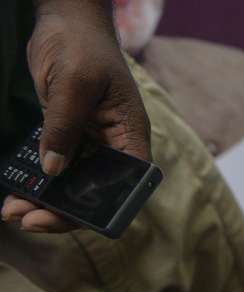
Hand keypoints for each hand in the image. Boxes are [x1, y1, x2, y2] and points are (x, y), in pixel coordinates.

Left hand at [1, 0, 150, 232]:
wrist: (66, 19)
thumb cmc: (81, 45)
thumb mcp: (73, 84)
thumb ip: (64, 127)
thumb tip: (53, 170)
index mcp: (130, 134)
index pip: (125, 184)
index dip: (100, 207)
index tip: (65, 216)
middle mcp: (114, 144)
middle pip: (96, 191)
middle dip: (63, 210)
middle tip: (26, 220)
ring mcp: (91, 140)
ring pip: (73, 184)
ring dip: (44, 200)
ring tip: (13, 211)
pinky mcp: (68, 133)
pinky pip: (56, 165)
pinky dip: (36, 180)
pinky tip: (16, 190)